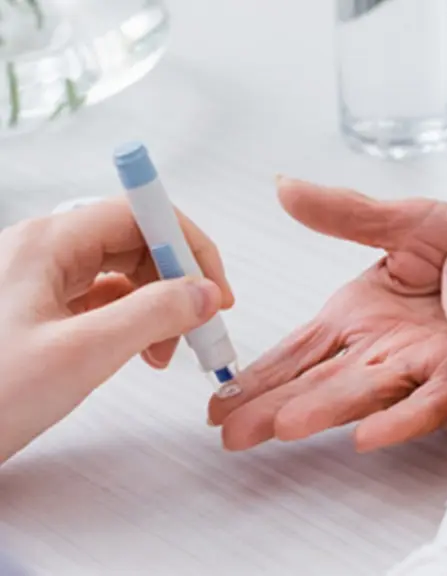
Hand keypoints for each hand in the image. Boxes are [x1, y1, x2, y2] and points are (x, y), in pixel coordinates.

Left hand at [0, 199, 232, 463]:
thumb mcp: (80, 355)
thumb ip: (152, 315)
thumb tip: (204, 293)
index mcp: (45, 244)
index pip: (139, 213)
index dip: (187, 245)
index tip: (215, 286)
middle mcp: (40, 253)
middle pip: (134, 241)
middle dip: (177, 280)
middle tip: (202, 323)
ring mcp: (36, 282)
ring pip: (121, 273)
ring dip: (158, 305)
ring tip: (168, 350)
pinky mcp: (36, 313)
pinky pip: (101, 301)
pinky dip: (133, 322)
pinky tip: (142, 352)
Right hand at [207, 178, 446, 451]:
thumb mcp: (407, 219)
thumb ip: (347, 214)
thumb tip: (284, 187)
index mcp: (364, 312)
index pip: (302, 349)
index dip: (262, 375)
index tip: (220, 405)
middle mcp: (386, 346)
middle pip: (321, 381)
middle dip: (274, 407)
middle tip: (233, 435)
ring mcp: (424, 364)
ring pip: (365, 393)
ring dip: (325, 411)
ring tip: (283, 428)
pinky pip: (430, 397)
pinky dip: (401, 415)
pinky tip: (368, 433)